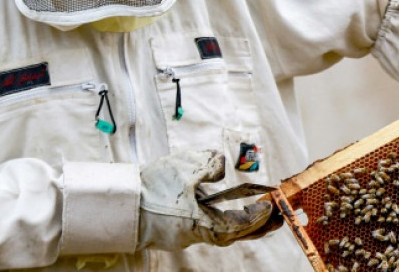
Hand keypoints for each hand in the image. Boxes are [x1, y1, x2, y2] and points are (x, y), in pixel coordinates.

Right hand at [136, 150, 277, 250]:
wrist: (119, 203)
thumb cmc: (150, 186)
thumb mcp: (183, 166)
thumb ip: (209, 163)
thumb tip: (222, 168)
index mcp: (199, 224)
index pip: (237, 225)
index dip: (257, 216)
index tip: (271, 205)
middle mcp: (194, 235)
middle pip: (233, 234)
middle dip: (257, 226)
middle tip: (278, 219)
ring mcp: (184, 235)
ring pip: (220, 232)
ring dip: (242, 224)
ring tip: (260, 215)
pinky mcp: (175, 231)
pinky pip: (206, 227)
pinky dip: (223, 220)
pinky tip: (226, 208)